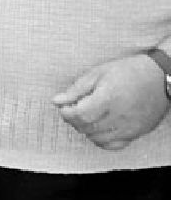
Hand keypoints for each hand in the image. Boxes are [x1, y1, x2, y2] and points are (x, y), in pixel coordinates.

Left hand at [53, 54, 170, 149]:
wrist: (159, 78)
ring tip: (86, 115)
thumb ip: (76, 89)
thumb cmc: (128, 71)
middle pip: (87, 127)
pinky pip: (113, 145)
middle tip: (73, 109)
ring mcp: (129, 127)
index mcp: (108, 98)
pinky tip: (98, 127)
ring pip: (97, 138)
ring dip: (85, 129)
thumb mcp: (98, 73)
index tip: (64, 106)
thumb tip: (56, 101)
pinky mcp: (136, 133)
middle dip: (73, 120)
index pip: (80, 115)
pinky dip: (100, 139)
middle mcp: (120, 116)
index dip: (67, 113)